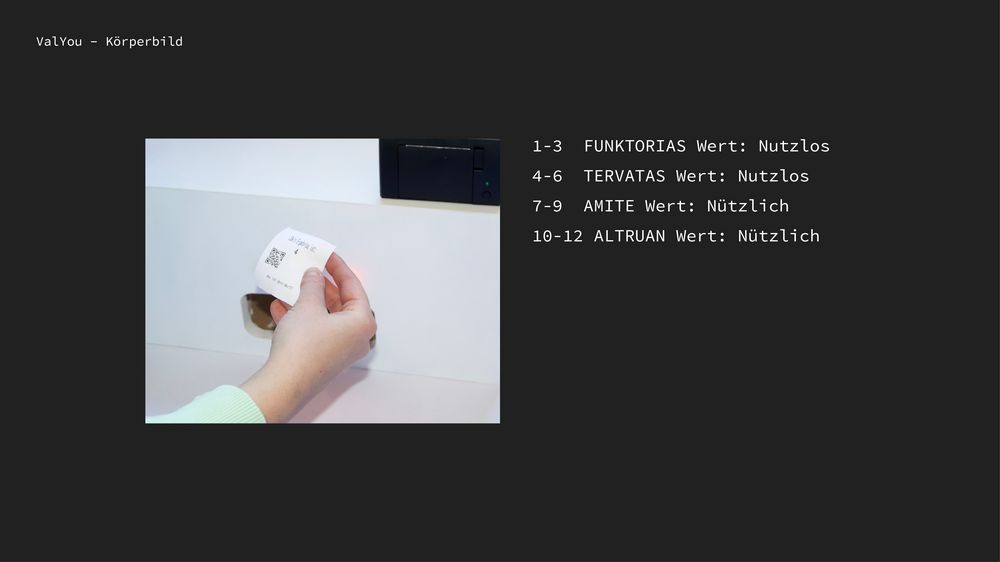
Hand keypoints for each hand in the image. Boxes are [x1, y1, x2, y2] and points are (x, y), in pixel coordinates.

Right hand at [240, 252, 376, 421]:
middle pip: (341, 302)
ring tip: (293, 285)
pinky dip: (300, 318)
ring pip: (325, 317)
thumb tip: (314, 275)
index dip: (339, 268)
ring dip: (307, 301)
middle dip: (321, 286)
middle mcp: (356, 337)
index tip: (328, 256)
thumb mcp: (308, 305)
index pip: (353, 286)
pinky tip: (280, 307)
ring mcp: (340, 349)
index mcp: (362, 322)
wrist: (285, 382)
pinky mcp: (323, 357)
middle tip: (310, 269)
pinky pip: (314, 331)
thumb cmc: (304, 346)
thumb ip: (313, 285)